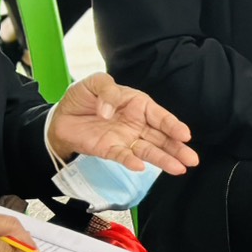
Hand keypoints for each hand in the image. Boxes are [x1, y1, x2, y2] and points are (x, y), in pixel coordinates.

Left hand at [47, 73, 198, 174]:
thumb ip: (107, 91)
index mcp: (138, 104)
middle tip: (192, 159)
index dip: (173, 125)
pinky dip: (131, 162)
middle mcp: (136, 123)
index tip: (185, 135)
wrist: (59, 117)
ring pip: (148, 150)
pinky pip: (123, 156)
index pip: (160, 116)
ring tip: (179, 169)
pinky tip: (141, 167)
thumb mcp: (96, 83)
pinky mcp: (109, 150)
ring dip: (163, 159)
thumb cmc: (82, 97)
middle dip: (177, 148)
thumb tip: (109, 111)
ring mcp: (124, 138)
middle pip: (161, 137)